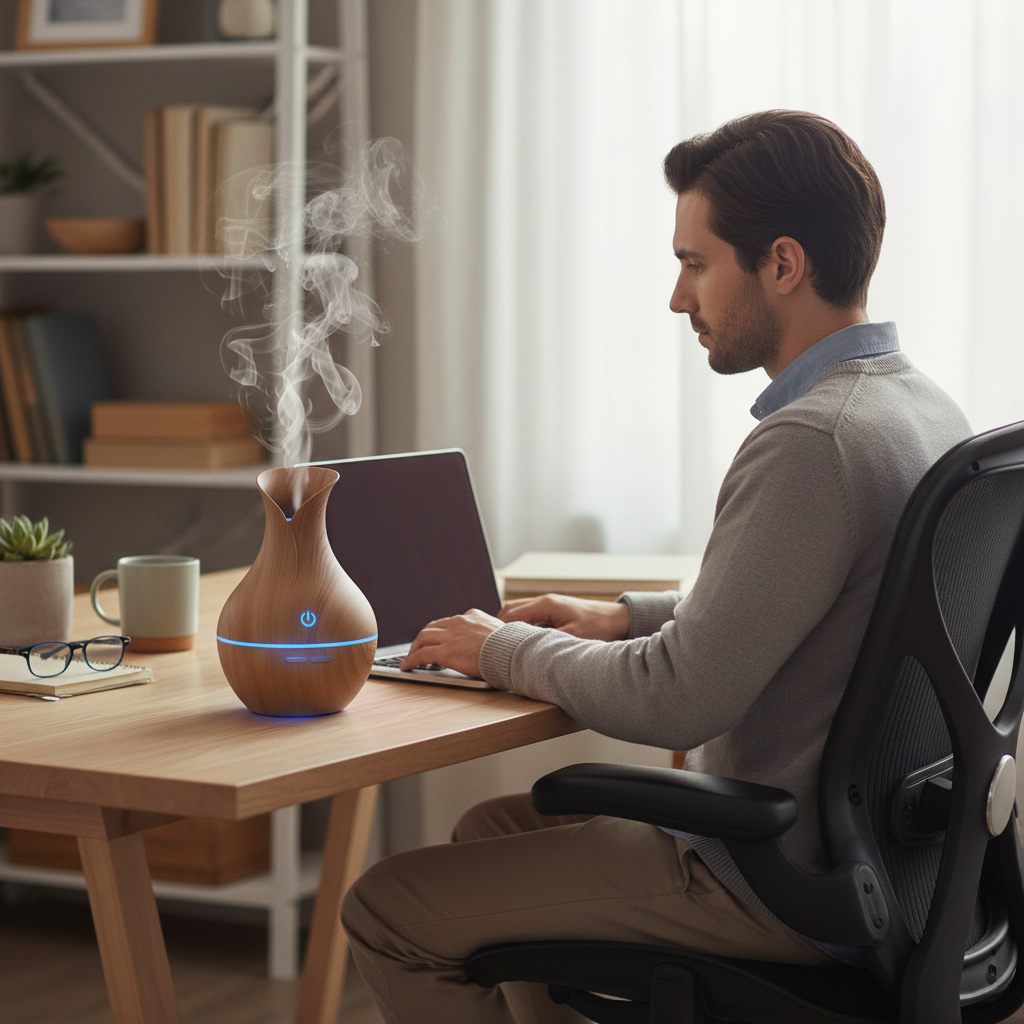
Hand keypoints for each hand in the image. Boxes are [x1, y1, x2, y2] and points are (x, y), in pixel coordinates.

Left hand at [400, 608, 504, 678]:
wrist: (511, 651)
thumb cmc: (511, 647)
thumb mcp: (500, 632)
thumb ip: (489, 633)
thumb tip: (491, 642)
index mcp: (472, 616)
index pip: (449, 621)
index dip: (440, 631)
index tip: (437, 638)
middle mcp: (458, 622)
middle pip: (432, 627)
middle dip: (422, 638)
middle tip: (418, 647)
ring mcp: (450, 636)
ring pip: (423, 638)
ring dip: (414, 648)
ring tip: (410, 657)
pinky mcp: (445, 651)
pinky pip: (421, 655)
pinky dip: (411, 660)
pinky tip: (407, 666)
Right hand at [498, 594, 629, 640]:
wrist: (618, 620)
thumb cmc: (598, 626)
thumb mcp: (572, 637)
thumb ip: (546, 641)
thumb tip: (525, 650)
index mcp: (545, 604)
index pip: (509, 614)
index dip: (499, 630)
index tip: (493, 646)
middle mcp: (544, 602)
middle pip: (510, 610)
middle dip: (501, 627)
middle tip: (497, 647)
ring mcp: (549, 606)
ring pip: (519, 614)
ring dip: (513, 628)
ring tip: (510, 647)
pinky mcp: (554, 613)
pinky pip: (531, 618)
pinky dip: (525, 629)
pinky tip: (528, 644)